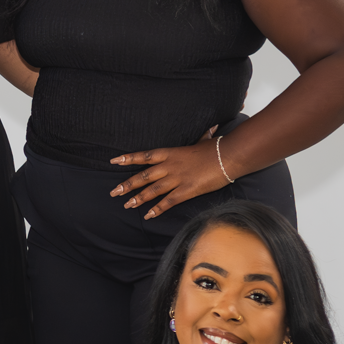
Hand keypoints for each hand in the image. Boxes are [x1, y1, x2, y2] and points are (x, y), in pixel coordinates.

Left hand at [108, 127, 227, 219]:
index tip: (114, 161)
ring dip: (138, 198)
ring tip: (127, 205)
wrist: (229, 156)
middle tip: (113, 192)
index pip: (144, 156)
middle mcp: (170, 166)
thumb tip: (211, 128)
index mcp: (171, 153)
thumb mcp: (205, 141)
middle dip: (127, 185)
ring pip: (152, 190)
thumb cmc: (218, 148)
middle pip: (143, 176)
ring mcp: (177, 178)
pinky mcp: (187, 190)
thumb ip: (202, 137)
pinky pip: (168, 201)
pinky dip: (157, 209)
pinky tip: (148, 215)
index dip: (128, 159)